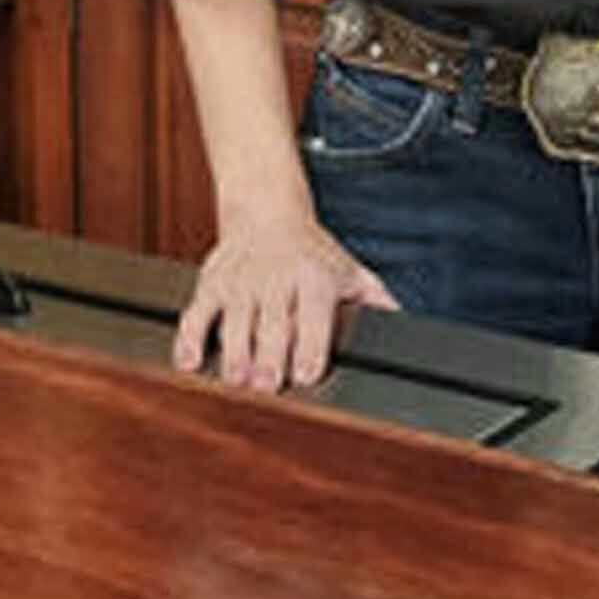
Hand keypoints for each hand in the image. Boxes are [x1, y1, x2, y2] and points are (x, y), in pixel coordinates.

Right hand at [169, 207, 397, 393]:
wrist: (266, 212)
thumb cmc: (313, 253)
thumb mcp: (351, 271)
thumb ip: (377, 302)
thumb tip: (409, 330)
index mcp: (314, 278)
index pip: (312, 314)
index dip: (309, 345)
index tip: (307, 374)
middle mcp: (276, 278)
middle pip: (271, 321)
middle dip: (269, 354)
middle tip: (268, 386)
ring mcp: (241, 282)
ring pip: (234, 319)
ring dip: (233, 351)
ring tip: (235, 381)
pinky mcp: (211, 284)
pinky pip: (197, 312)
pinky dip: (190, 337)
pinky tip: (189, 362)